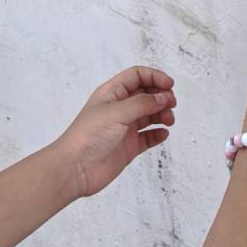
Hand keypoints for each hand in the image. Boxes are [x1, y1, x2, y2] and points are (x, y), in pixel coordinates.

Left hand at [54, 67, 175, 199]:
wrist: (75, 169)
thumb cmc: (87, 136)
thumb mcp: (116, 112)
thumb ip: (142, 103)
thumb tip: (163, 97)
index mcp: (112, 93)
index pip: (137, 76)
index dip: (154, 77)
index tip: (169, 85)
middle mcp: (119, 108)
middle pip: (146, 94)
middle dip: (161, 96)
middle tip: (171, 104)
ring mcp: (124, 127)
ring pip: (150, 115)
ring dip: (162, 114)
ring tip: (168, 120)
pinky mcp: (129, 146)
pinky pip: (149, 136)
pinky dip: (158, 134)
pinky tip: (163, 134)